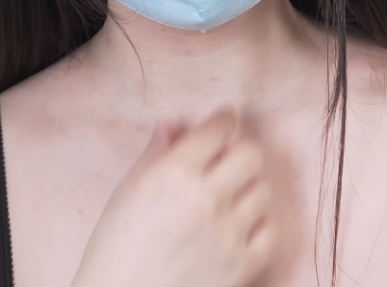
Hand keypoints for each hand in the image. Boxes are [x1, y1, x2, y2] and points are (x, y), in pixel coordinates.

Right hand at [71, 109, 277, 286]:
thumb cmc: (116, 248)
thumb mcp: (127, 192)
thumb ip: (156, 154)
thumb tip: (176, 125)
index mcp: (173, 173)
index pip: (220, 127)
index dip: (223, 121)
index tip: (222, 124)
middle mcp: (206, 197)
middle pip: (251, 155)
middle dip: (239, 154)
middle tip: (225, 164)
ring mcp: (229, 233)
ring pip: (263, 191)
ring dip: (247, 190)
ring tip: (227, 202)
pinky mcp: (243, 264)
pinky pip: (270, 230)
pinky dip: (257, 226)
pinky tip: (237, 229)